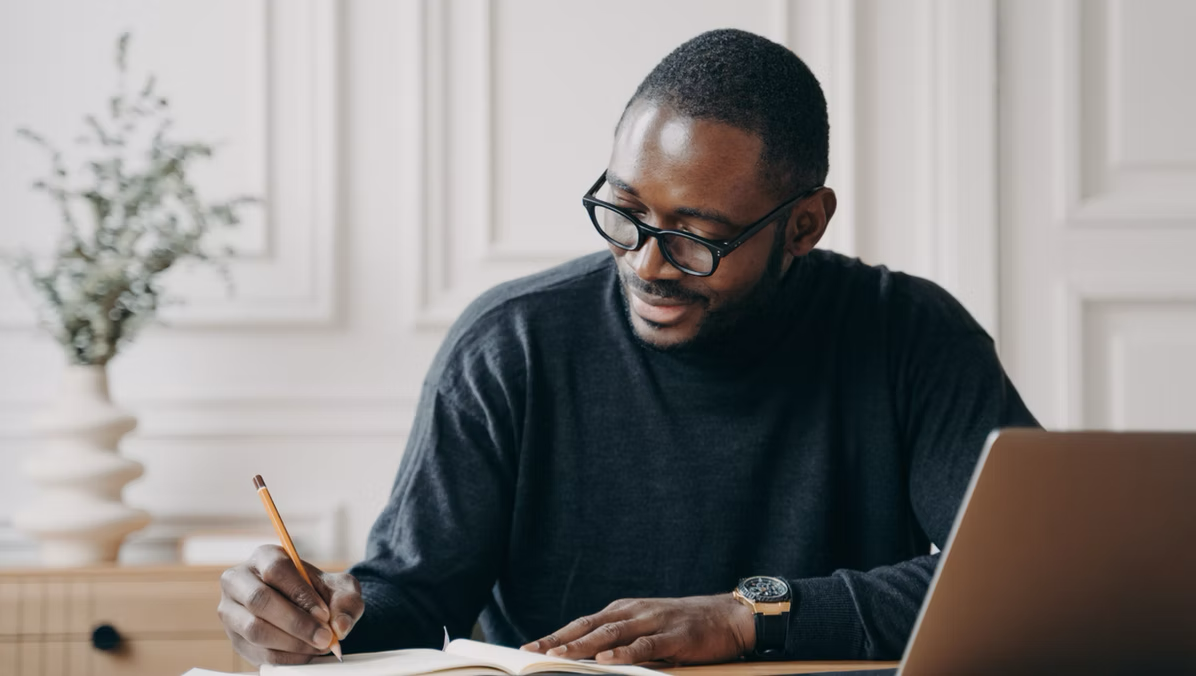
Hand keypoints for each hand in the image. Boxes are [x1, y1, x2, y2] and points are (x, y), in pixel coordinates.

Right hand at [218, 545, 364, 665]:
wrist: (307, 610)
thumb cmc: (319, 593)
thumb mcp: (340, 588)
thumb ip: (347, 602)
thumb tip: (340, 625)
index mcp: (264, 557)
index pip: (275, 570)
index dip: (300, 594)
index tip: (324, 614)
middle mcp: (239, 581)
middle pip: (259, 600)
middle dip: (296, 623)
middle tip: (324, 637)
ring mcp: (232, 611)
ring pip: (254, 630)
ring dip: (291, 642)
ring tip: (318, 645)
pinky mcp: (235, 639)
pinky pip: (257, 652)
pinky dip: (286, 657)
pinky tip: (306, 654)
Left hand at [521, 595, 754, 665]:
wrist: (728, 617)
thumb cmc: (685, 626)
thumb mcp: (648, 627)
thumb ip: (622, 640)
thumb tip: (590, 660)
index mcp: (624, 610)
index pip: (583, 623)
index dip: (556, 635)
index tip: (530, 647)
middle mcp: (634, 612)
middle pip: (589, 626)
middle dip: (559, 640)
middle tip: (533, 652)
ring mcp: (653, 621)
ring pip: (611, 634)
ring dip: (583, 646)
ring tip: (560, 656)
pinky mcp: (674, 636)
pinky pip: (645, 645)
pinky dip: (624, 653)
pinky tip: (606, 661)